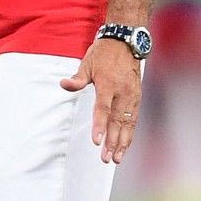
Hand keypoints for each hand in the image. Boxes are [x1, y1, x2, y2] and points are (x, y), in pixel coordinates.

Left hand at [60, 38, 142, 163]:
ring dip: (123, 142)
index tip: (96, 141)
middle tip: (106, 158)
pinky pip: (134, 119)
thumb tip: (63, 84)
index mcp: (107, 84)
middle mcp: (122, 91)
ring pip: (128, 123)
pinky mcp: (137, 97)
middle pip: (117, 121)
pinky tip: (125, 144)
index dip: (99, 126)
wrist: (125, 41)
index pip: (103, 109)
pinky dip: (130, 133)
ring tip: (117, 157)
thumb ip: (77, 79)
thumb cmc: (103, 53)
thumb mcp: (87, 63)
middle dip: (112, 141)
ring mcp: (132, 95)